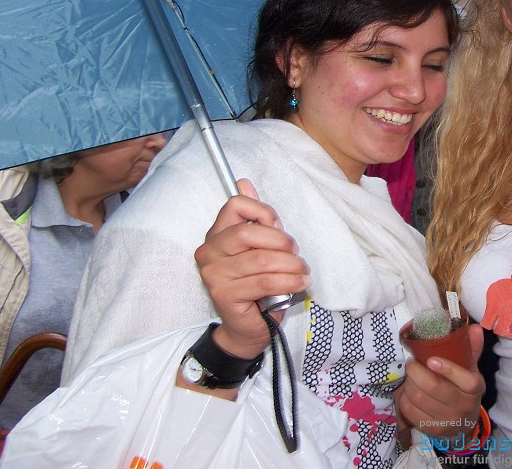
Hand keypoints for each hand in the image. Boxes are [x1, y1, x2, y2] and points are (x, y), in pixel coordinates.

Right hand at [194, 178, 309, 359]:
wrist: (248, 327)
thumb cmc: (256, 284)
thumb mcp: (258, 247)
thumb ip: (254, 217)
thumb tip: (244, 182)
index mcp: (215, 235)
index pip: (235, 205)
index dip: (264, 212)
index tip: (279, 228)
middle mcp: (208, 252)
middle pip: (248, 232)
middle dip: (281, 241)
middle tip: (296, 252)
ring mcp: (214, 275)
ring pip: (262, 259)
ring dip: (291, 264)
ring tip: (302, 271)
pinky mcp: (225, 295)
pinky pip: (265, 282)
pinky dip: (290, 281)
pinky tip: (301, 282)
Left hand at [395, 323, 485, 440]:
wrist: (462, 425)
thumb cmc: (463, 390)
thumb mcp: (470, 370)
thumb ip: (471, 349)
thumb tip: (474, 327)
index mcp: (475, 388)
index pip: (467, 381)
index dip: (448, 369)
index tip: (431, 360)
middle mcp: (464, 406)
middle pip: (435, 388)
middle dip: (416, 372)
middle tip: (411, 363)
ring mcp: (448, 420)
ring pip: (419, 398)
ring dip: (409, 383)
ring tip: (409, 376)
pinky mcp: (432, 430)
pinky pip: (410, 411)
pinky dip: (404, 398)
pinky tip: (407, 391)